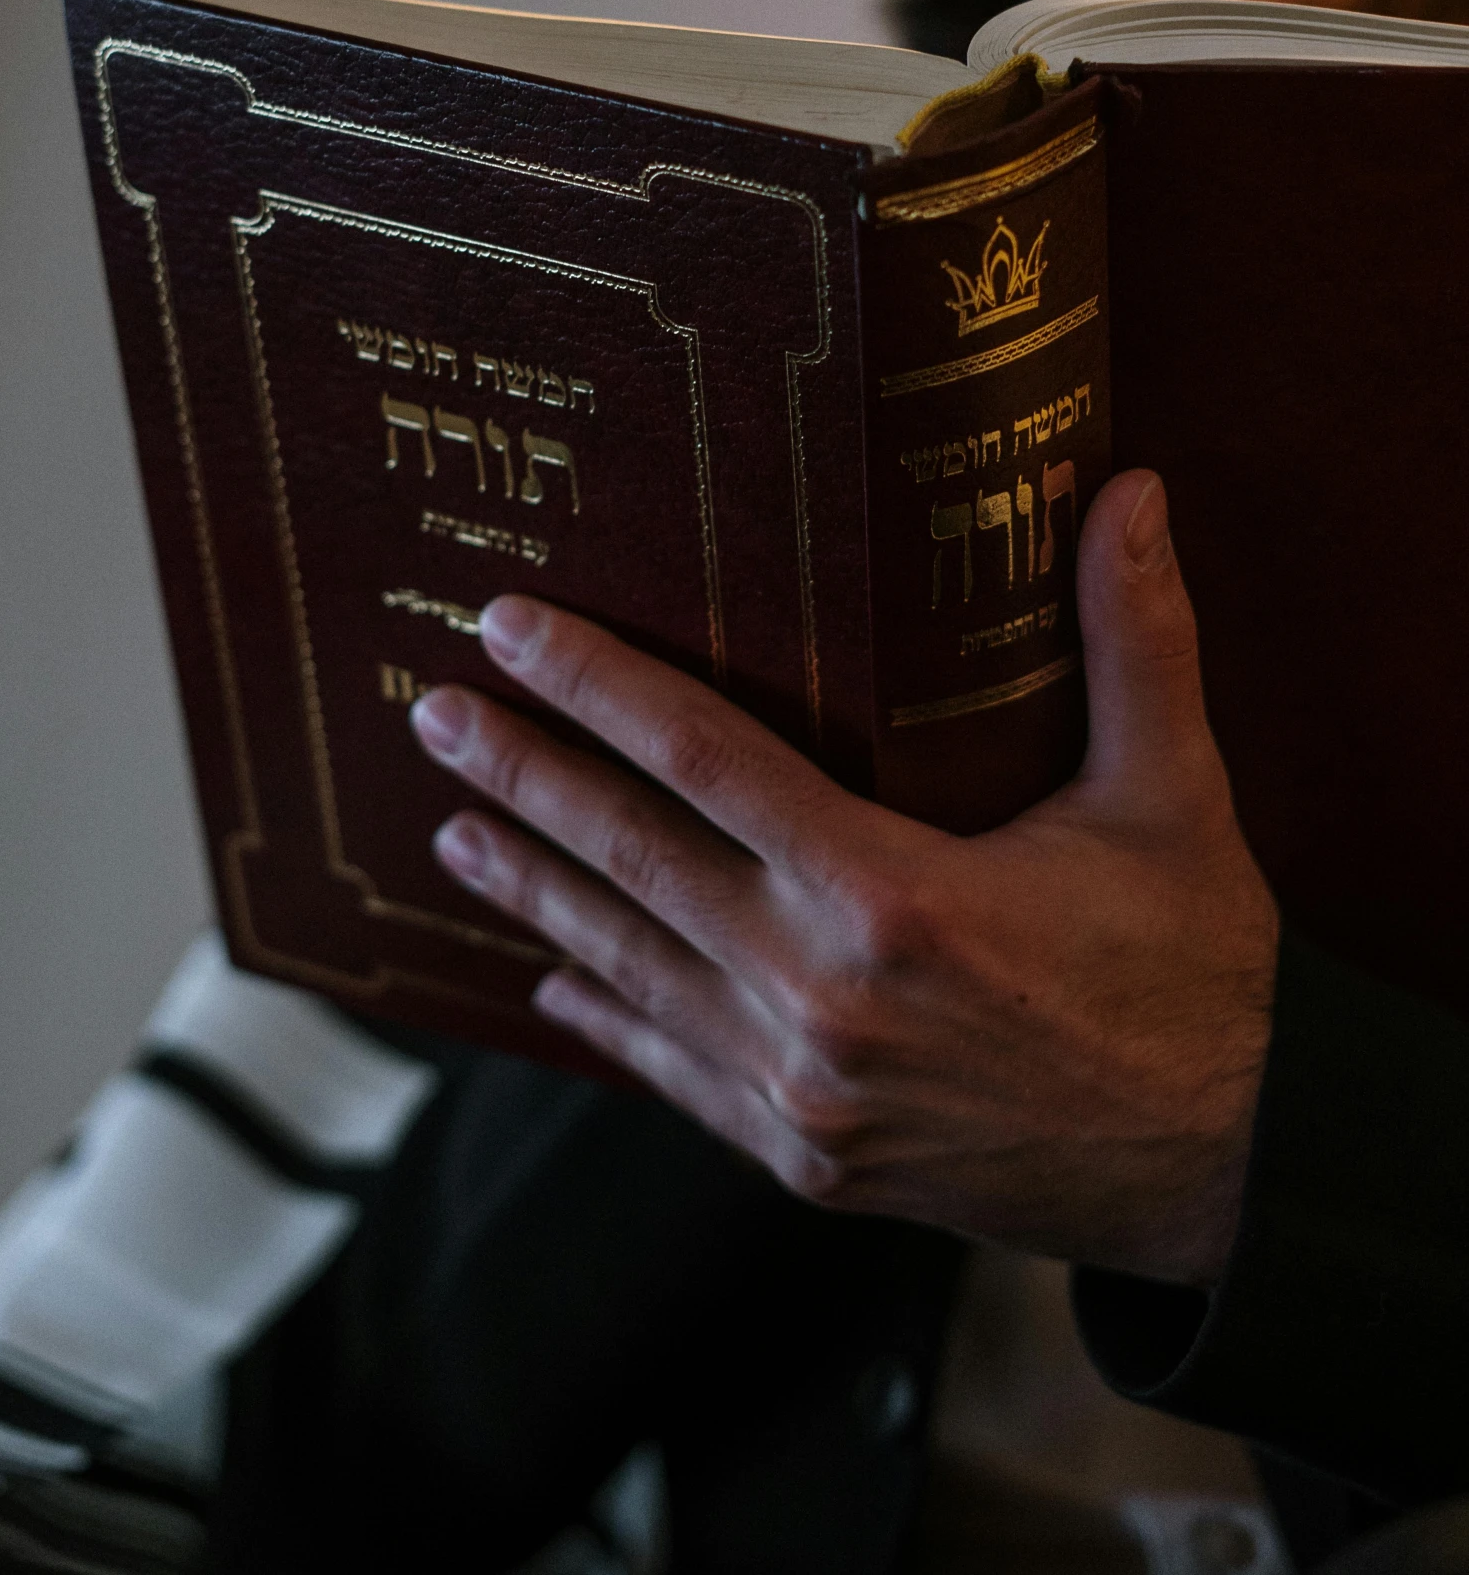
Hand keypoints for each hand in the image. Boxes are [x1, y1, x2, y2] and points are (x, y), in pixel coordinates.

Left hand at [411, 469, 1277, 1286]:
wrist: (1225, 1170)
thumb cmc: (1195, 975)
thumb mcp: (1172, 795)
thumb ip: (1136, 638)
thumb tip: (1130, 489)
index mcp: (892, 893)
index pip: (702, 757)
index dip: (594, 682)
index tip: (508, 626)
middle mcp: (820, 996)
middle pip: (632, 859)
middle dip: (523, 778)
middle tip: (433, 714)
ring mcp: (803, 1092)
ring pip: (633, 969)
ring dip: (535, 893)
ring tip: (454, 834)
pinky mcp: (810, 1162)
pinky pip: (675, 1077)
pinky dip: (606, 1023)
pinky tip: (549, 986)